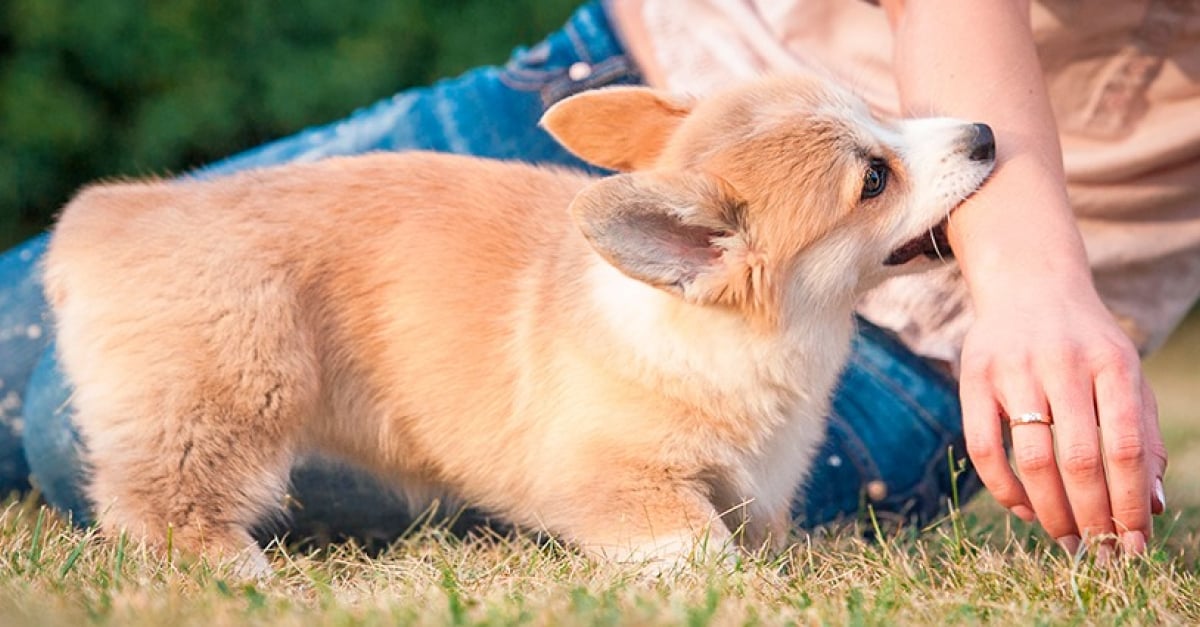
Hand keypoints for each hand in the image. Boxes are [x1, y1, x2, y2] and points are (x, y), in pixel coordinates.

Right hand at [959, 276, 1167, 555]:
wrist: (1028, 284)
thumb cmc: (1086, 343)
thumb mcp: (1125, 377)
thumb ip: (1143, 437)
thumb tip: (1151, 507)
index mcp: (1112, 363)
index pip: (1125, 447)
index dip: (1129, 502)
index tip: (1133, 544)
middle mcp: (1063, 363)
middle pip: (1078, 458)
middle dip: (1090, 515)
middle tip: (1095, 551)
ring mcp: (1013, 368)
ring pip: (1031, 459)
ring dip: (1049, 510)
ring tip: (1063, 537)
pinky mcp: (973, 377)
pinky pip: (983, 448)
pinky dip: (1003, 489)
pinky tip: (1023, 509)